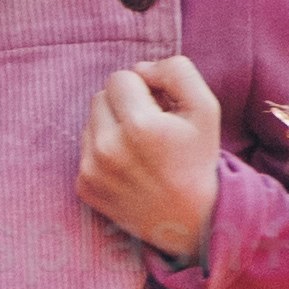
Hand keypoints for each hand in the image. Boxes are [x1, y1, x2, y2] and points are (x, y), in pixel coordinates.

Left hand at [78, 54, 232, 265]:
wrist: (191, 219)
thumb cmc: (198, 159)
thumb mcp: (205, 108)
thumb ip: (176, 72)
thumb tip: (139, 68)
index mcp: (139, 126)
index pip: (121, 77)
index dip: (144, 88)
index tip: (161, 109)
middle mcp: (109, 148)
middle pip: (101, 96)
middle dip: (125, 105)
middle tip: (152, 129)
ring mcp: (92, 170)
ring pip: (91, 121)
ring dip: (112, 127)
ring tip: (141, 149)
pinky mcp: (83, 187)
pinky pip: (85, 148)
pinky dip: (103, 152)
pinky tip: (128, 168)